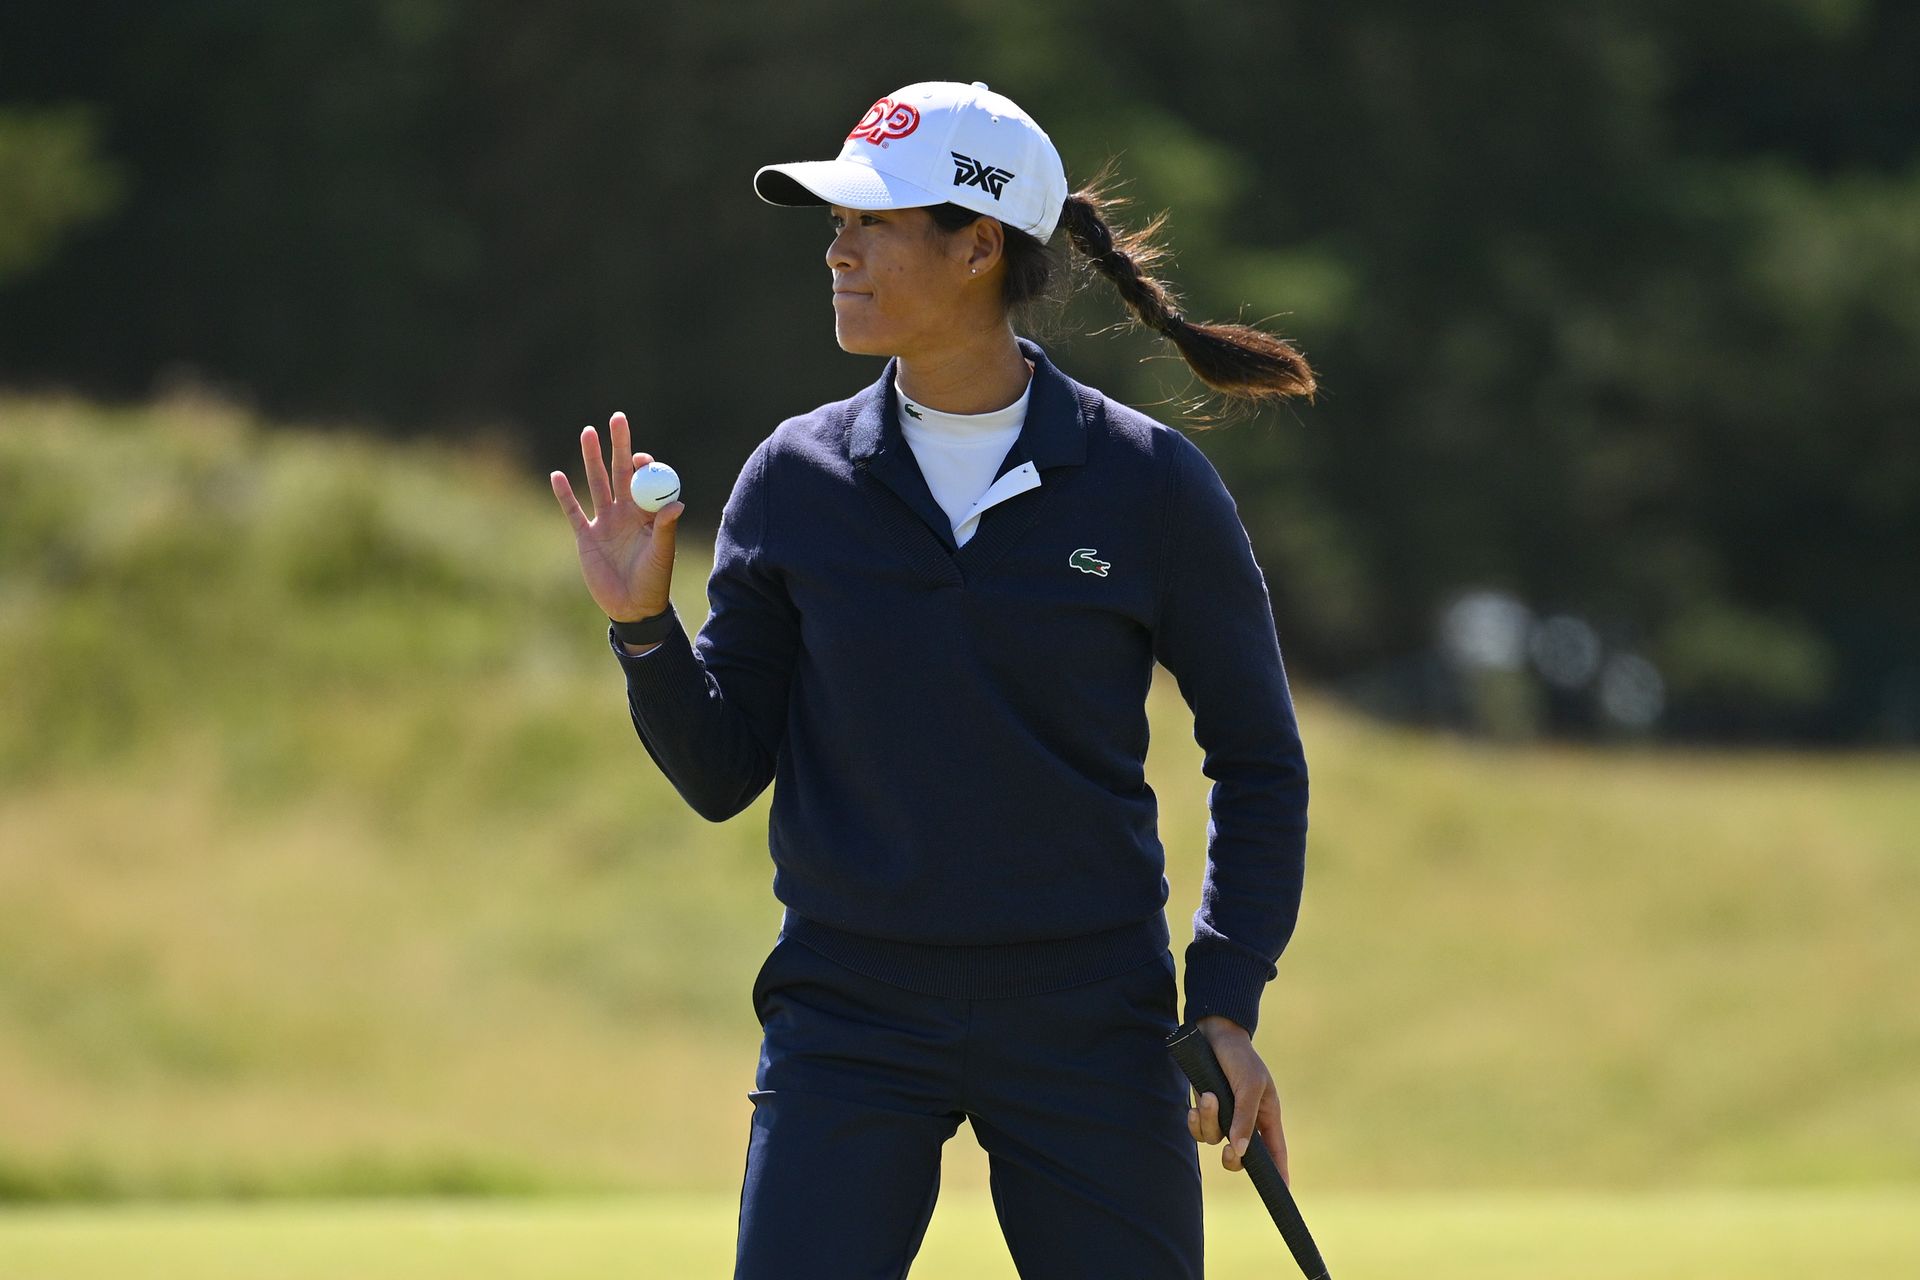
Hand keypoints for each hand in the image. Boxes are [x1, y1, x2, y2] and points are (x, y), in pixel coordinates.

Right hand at [550, 411, 685, 623]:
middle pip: (620, 472)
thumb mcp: (661, 554)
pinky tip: (557, 476)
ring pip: (596, 483)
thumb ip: (665, 528)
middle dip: (618, 445)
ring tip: (588, 432)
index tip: (641, 456)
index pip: (646, 480)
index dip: (644, 464)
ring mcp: (605, 523)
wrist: (632, 607)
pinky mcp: (586, 537)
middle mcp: (626, 512)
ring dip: (591, 458)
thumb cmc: (654, 581)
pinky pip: (573, 511)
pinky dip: (565, 495)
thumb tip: (677, 503)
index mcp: (647, 513)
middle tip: (617, 418)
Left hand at [1185, 1014, 1288, 1182]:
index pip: (1276, 1151)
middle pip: (1241, 1157)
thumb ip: (1245, 1119)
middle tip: (1230, 1153)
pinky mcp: (1204, 1109)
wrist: (1212, 1033)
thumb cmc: (1239, 1057)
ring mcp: (1224, 1116)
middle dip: (1233, 1159)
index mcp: (1266, 1115)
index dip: (1279, 1172)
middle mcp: (1245, 1120)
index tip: (1282, 1192)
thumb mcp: (1249, 1085)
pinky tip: (1196, 1102)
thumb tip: (1241, 1152)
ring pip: (1215, 1140)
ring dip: (1209, 1122)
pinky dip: (1196, 1119)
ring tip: (1209, 1096)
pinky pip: (1198, 1129)